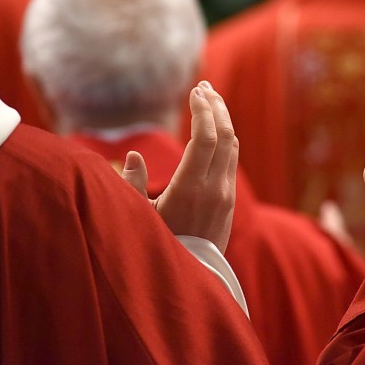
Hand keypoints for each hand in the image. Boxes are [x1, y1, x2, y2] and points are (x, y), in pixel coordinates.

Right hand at [122, 81, 238, 253]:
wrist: (191, 278)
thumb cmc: (157, 246)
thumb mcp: (138, 218)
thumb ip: (133, 185)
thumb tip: (132, 155)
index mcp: (190, 189)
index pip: (206, 138)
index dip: (203, 111)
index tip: (195, 90)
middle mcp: (214, 189)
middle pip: (224, 136)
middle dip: (215, 106)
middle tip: (204, 85)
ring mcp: (225, 196)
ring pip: (232, 146)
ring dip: (223, 119)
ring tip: (211, 99)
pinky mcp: (230, 202)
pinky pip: (232, 160)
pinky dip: (226, 137)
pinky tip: (217, 128)